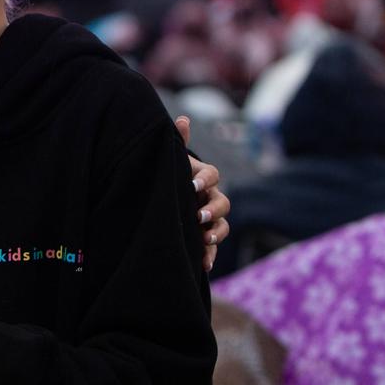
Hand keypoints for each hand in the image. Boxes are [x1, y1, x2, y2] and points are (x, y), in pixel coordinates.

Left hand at [175, 116, 230, 271]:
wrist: (162, 197)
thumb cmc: (168, 174)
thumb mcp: (171, 160)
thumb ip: (177, 141)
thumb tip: (182, 119)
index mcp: (203, 177)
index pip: (212, 175)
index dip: (204, 179)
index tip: (192, 184)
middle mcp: (211, 197)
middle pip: (222, 203)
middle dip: (212, 210)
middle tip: (198, 216)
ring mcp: (210, 219)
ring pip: (222, 226)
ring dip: (215, 234)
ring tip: (204, 241)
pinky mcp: (204, 237)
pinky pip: (212, 248)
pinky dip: (209, 256)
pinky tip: (204, 265)